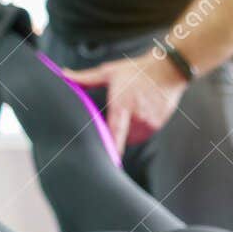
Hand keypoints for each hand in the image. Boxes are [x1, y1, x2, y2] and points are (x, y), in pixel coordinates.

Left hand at [59, 51, 187, 154]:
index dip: (111, 149)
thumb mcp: (109, 72)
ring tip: (129, 114)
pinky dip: (139, 130)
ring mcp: (149, 122)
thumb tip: (64, 75)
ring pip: (133, 138)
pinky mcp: (157, 125)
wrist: (167, 71)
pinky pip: (143, 135)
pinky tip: (140, 114)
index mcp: (122, 105)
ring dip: (127, 132)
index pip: (115, 133)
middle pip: (121, 137)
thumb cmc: (136, 70)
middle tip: (114, 119)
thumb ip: (86, 78)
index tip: (107, 161)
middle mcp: (137, 116)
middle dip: (115, 133)